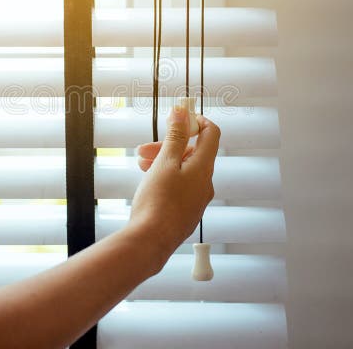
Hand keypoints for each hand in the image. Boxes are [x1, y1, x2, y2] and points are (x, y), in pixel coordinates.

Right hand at [127, 104, 220, 261]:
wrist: (150, 241)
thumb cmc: (157, 202)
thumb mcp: (164, 162)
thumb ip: (175, 136)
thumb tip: (183, 112)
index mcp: (203, 168)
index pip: (211, 134)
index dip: (196, 121)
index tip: (177, 118)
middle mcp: (205, 183)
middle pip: (192, 153)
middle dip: (168, 145)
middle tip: (144, 149)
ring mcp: (196, 199)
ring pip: (183, 170)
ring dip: (163, 161)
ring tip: (141, 164)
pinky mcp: (186, 211)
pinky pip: (179, 186)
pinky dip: (165, 178)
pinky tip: (148, 181)